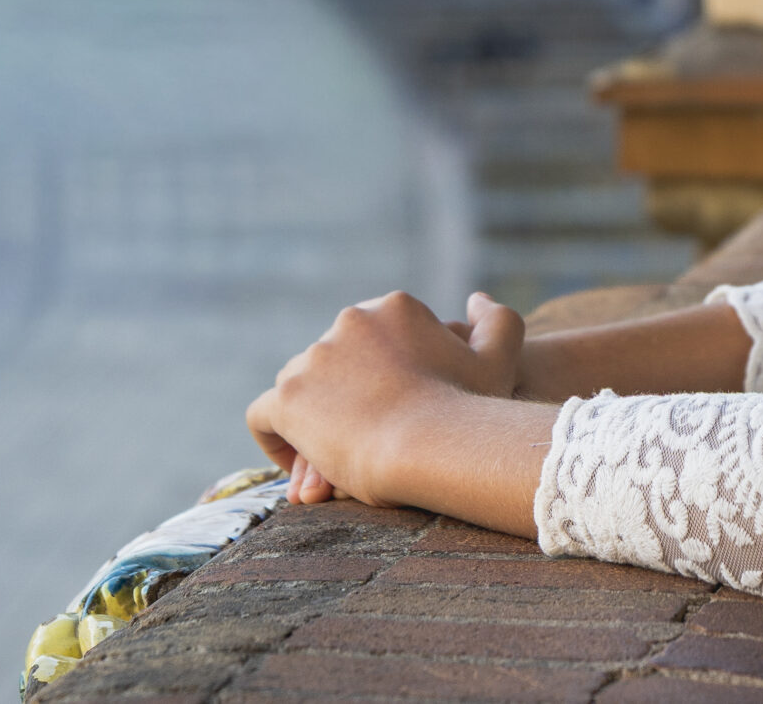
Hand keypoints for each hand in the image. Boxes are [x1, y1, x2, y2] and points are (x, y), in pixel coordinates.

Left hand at [252, 291, 524, 506]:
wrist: (433, 443)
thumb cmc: (470, 407)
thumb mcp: (499, 358)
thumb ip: (497, 320)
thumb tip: (474, 299)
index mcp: (393, 308)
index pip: (373, 336)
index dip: (380, 375)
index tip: (394, 409)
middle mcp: (348, 321)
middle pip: (336, 361)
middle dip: (346, 396)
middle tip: (365, 441)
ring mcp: (313, 357)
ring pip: (303, 387)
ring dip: (315, 418)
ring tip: (336, 459)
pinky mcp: (288, 396)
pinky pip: (263, 414)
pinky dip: (275, 436)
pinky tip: (298, 464)